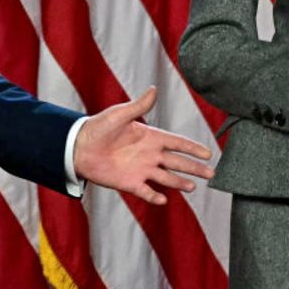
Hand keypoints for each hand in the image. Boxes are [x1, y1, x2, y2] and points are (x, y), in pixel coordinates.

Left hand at [75, 86, 214, 204]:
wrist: (76, 146)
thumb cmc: (97, 127)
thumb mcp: (119, 114)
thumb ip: (139, 106)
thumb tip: (154, 88)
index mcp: (149, 137)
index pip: (177, 143)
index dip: (193, 148)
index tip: (209, 153)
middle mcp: (149, 155)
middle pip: (177, 163)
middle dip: (195, 168)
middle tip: (212, 174)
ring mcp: (140, 170)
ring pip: (166, 178)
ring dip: (179, 183)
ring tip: (192, 187)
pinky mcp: (129, 182)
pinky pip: (145, 192)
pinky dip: (154, 197)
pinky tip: (163, 200)